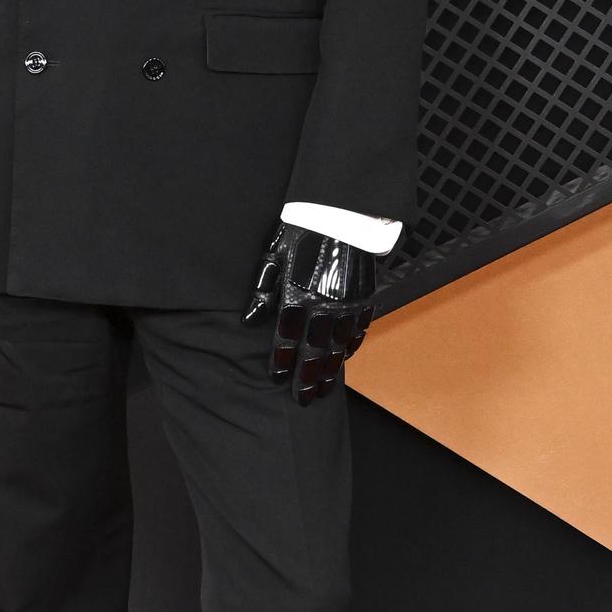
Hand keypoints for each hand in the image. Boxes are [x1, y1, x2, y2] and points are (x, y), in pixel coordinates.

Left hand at [242, 222, 376, 403]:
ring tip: (324, 389)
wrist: (343, 212)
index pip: (287, 338)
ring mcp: (346, 304)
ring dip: (330, 371)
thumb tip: (248, 321)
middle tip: (303, 398)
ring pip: (338, 347)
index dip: (282, 361)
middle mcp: (323, 305)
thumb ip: (263, 291)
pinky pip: (358, 329)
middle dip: (307, 377)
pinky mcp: (364, 297)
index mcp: (297, 295)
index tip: (277, 378)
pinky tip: (345, 358)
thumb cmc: (302, 231)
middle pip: (314, 351)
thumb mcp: (274, 256)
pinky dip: (351, 346)